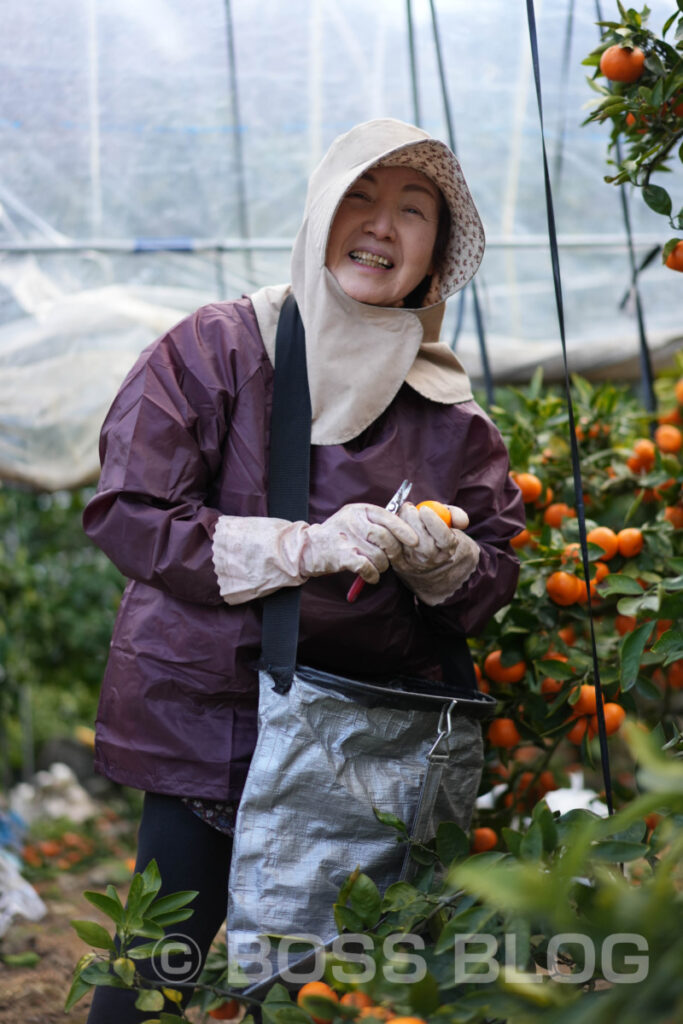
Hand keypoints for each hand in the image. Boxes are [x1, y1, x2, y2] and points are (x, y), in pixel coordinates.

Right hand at [301, 503, 418, 583]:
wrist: (308, 548)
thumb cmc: (338, 535)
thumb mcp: (354, 519)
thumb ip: (375, 521)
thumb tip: (405, 527)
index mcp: (359, 510)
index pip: (387, 516)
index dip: (403, 529)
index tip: (414, 541)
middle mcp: (353, 521)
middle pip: (385, 537)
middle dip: (392, 552)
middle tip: (391, 558)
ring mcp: (347, 539)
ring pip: (378, 555)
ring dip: (382, 566)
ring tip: (376, 567)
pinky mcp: (341, 556)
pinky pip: (367, 567)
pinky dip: (373, 575)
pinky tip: (371, 576)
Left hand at [390, 502, 479, 604]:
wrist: (430, 561)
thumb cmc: (439, 534)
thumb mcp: (451, 523)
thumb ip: (457, 516)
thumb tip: (461, 522)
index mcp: (448, 550)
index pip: (445, 540)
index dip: (434, 523)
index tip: (425, 509)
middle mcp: (432, 560)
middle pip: (423, 544)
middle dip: (413, 522)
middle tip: (409, 507)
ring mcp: (414, 564)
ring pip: (406, 545)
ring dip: (401, 525)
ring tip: (402, 514)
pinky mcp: (398, 563)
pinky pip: (392, 547)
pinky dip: (390, 533)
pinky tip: (393, 522)